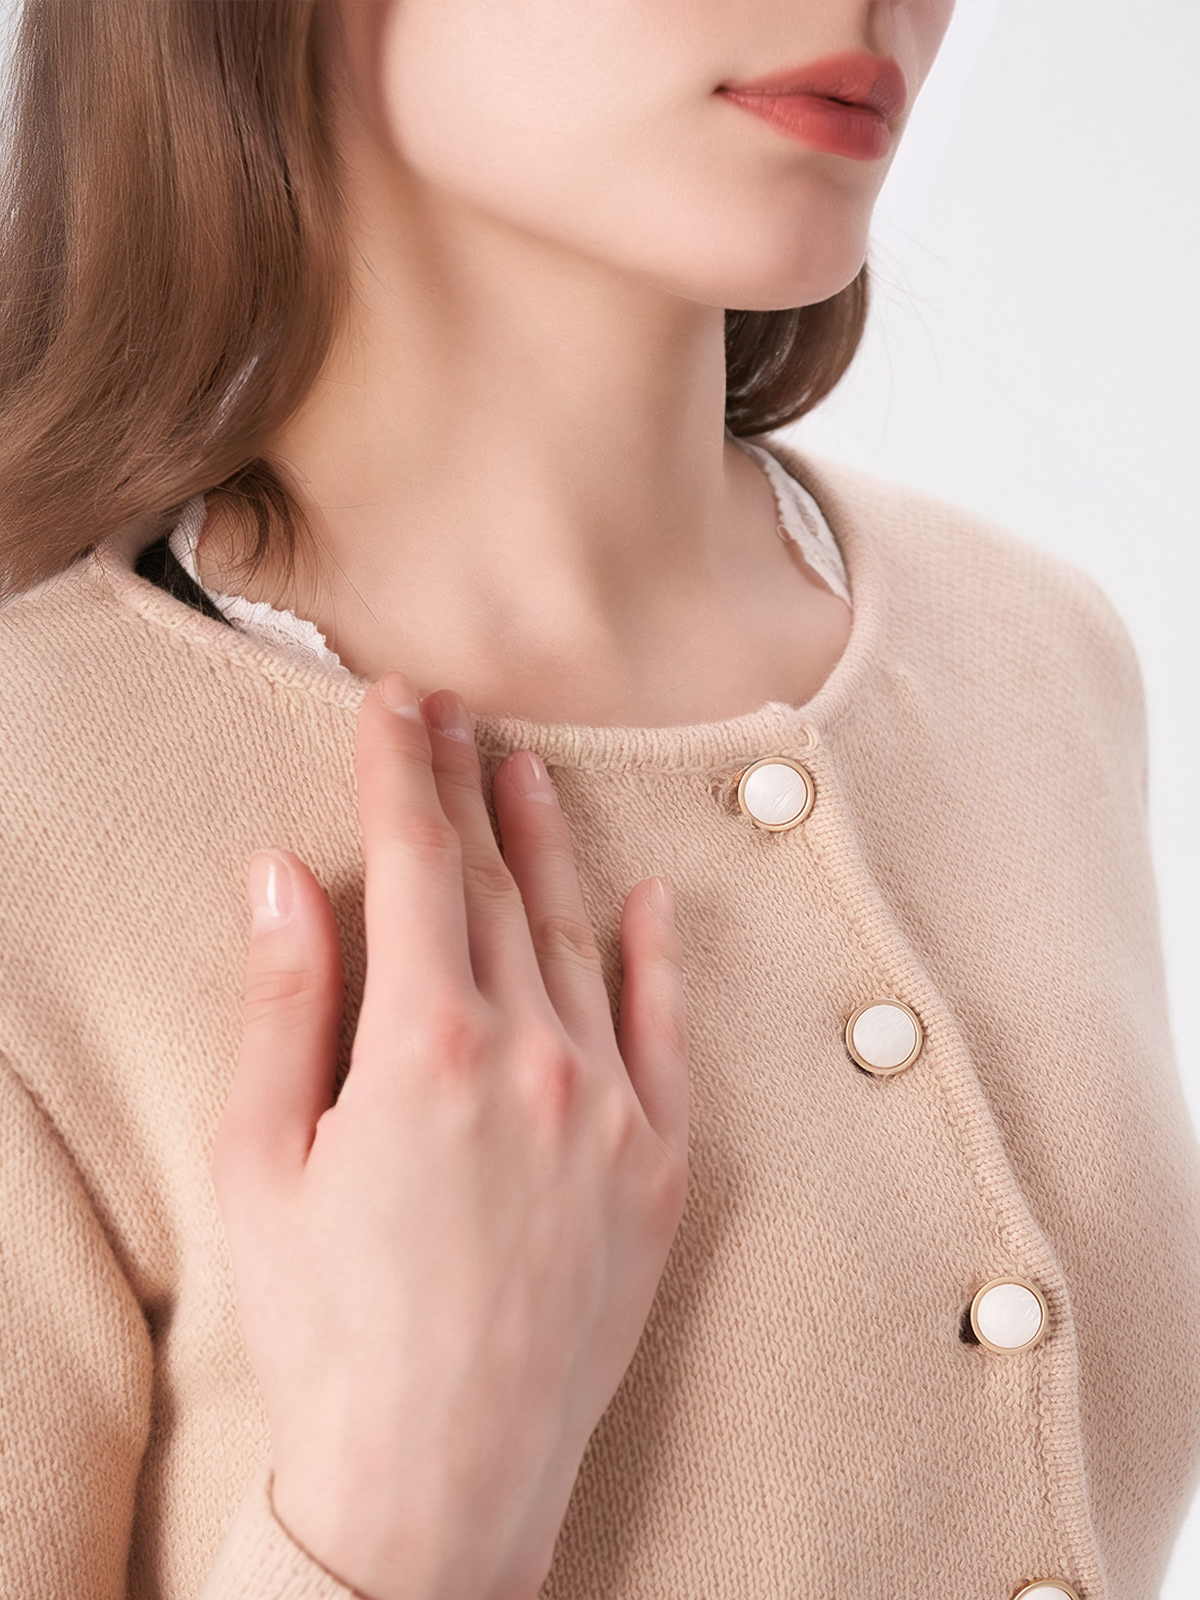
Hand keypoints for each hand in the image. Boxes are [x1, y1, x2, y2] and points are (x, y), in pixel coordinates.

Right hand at [210, 671, 689, 1599]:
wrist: (441, 1474)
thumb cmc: (330, 1325)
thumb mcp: (263, 1160)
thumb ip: (284, 1003)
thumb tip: (283, 875)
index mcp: (427, 1045)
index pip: (418, 863)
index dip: (401, 772)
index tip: (394, 706)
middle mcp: (535, 1057)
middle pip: (498, 886)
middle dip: (466, 788)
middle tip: (453, 715)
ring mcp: (612, 1108)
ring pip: (582, 942)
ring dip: (551, 851)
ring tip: (529, 775)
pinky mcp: (663, 1166)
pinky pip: (671, 1034)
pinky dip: (661, 959)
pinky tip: (653, 901)